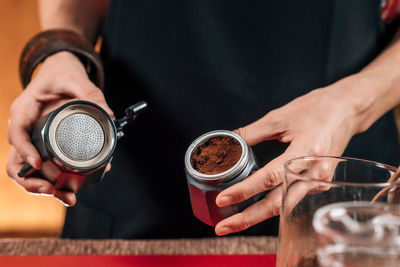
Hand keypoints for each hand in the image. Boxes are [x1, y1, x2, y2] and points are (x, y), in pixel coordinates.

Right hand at [6, 51, 112, 205]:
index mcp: (25, 110)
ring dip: (45, 187)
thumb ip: (91, 93)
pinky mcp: (46, 146)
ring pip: (30, 171)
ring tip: (68, 197)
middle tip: (53, 190)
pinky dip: (57, 181)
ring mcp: (34, 140)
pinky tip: (75, 190)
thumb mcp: (76, 78)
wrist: (62, 72)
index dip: (25, 151)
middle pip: (17, 161)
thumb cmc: (62, 74)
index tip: (38, 164)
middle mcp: (25, 128)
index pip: (17, 134)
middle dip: (32, 181)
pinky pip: (46, 168)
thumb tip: (109, 114)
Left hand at [214, 75, 366, 235]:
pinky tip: (252, 209)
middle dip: (248, 218)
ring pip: (284, 206)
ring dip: (257, 216)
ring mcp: (319, 181)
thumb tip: (227, 143)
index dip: (245, 190)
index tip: (223, 199)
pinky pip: (291, 199)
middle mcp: (315, 172)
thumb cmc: (316, 110)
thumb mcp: (280, 117)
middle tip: (223, 227)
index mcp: (306, 151)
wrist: (346, 110)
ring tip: (232, 222)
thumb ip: (252, 132)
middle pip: (277, 203)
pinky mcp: (318, 184)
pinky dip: (271, 206)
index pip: (270, 177)